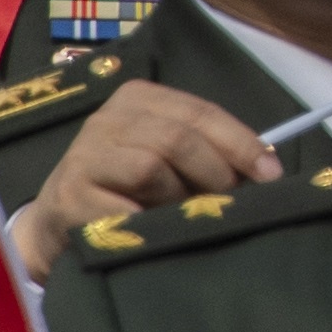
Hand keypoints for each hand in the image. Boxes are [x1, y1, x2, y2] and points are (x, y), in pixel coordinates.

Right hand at [2, 81, 280, 278]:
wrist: (59, 226)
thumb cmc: (127, 191)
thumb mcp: (166, 160)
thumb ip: (207, 153)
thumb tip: (267, 168)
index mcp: (137, 99)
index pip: (200, 112)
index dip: (241, 142)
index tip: (272, 173)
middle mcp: (106, 119)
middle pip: (178, 138)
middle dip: (215, 173)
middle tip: (228, 203)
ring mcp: (83, 156)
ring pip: (151, 168)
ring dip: (178, 199)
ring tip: (181, 217)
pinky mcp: (69, 197)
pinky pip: (124, 208)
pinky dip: (150, 223)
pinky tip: (154, 233)